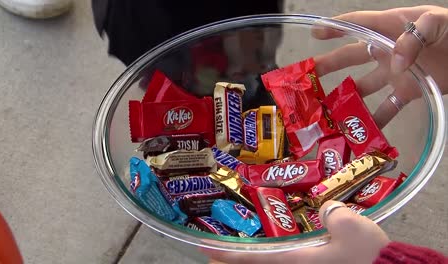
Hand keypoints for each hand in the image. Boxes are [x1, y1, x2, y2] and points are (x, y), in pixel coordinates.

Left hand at [203, 200, 389, 263]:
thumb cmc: (369, 260)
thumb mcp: (353, 228)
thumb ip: (332, 213)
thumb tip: (325, 210)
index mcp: (297, 263)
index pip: (253, 259)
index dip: (227, 255)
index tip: (206, 250)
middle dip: (233, 263)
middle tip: (215, 254)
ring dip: (253, 262)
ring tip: (241, 254)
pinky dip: (271, 260)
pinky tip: (277, 254)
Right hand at [313, 5, 447, 127]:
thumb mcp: (438, 23)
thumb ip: (414, 37)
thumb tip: (393, 63)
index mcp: (391, 28)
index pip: (358, 24)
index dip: (335, 27)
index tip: (315, 32)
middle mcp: (387, 50)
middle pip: (351, 57)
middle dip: (328, 65)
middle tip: (308, 76)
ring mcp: (395, 72)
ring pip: (363, 86)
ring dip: (346, 98)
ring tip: (327, 110)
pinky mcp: (408, 90)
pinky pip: (387, 107)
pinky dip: (375, 121)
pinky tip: (362, 134)